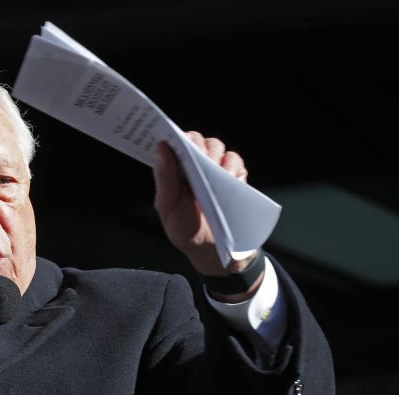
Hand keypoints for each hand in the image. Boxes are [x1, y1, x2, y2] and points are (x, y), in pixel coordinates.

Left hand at [152, 131, 258, 285]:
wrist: (215, 252)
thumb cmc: (186, 232)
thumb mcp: (169, 208)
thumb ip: (165, 178)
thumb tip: (162, 146)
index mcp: (174, 172)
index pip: (175, 144)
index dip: (176, 137)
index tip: (179, 140)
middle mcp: (194, 167)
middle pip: (198, 140)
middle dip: (200, 147)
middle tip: (202, 162)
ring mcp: (215, 171)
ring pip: (218, 147)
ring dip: (218, 157)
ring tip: (218, 176)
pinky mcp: (234, 179)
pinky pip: (237, 162)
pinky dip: (235, 169)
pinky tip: (231, 182)